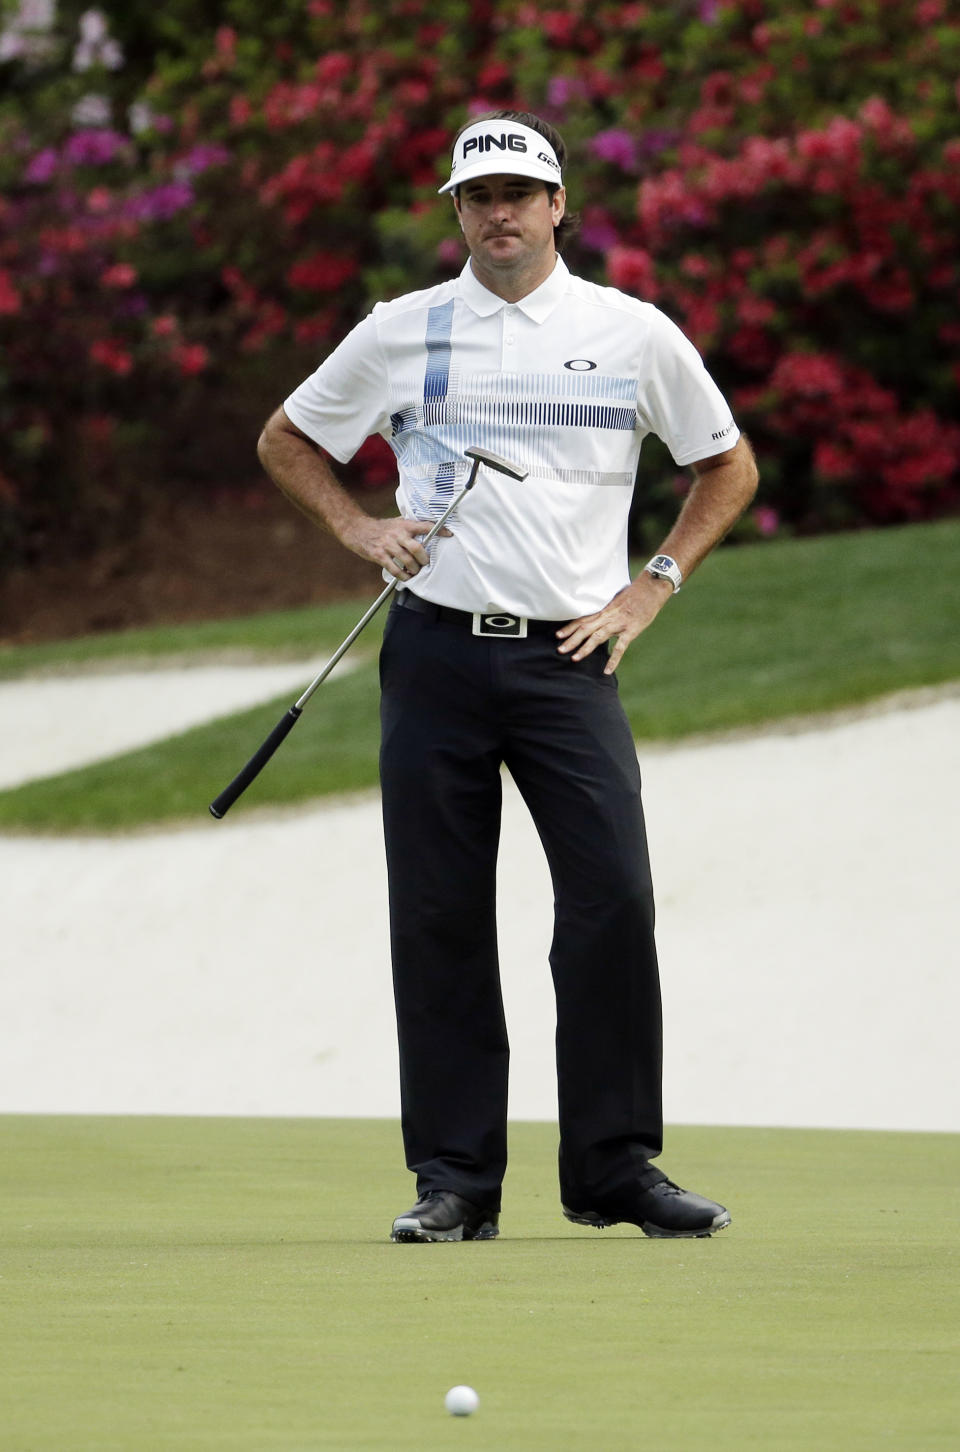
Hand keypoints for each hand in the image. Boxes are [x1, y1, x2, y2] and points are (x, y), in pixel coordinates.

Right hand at [340, 516, 451, 579]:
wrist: (357, 529)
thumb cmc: (380, 528)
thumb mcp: (396, 522)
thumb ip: (409, 528)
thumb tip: (427, 532)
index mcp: (404, 525)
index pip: (425, 526)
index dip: (439, 529)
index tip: (449, 534)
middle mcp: (397, 534)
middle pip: (417, 548)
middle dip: (424, 559)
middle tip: (425, 563)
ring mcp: (387, 545)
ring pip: (407, 560)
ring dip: (414, 569)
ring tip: (415, 571)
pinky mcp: (379, 555)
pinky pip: (394, 569)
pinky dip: (402, 575)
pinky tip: (406, 577)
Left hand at [556, 575, 672, 673]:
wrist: (651, 587)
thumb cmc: (636, 593)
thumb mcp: (617, 600)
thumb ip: (608, 610)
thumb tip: (600, 615)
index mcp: (604, 610)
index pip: (583, 619)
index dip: (569, 627)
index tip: (558, 635)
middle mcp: (608, 616)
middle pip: (585, 629)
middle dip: (572, 640)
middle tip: (559, 650)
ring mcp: (619, 623)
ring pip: (598, 637)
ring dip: (585, 648)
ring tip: (575, 659)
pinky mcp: (631, 630)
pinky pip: (621, 647)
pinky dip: (613, 659)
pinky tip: (607, 671)